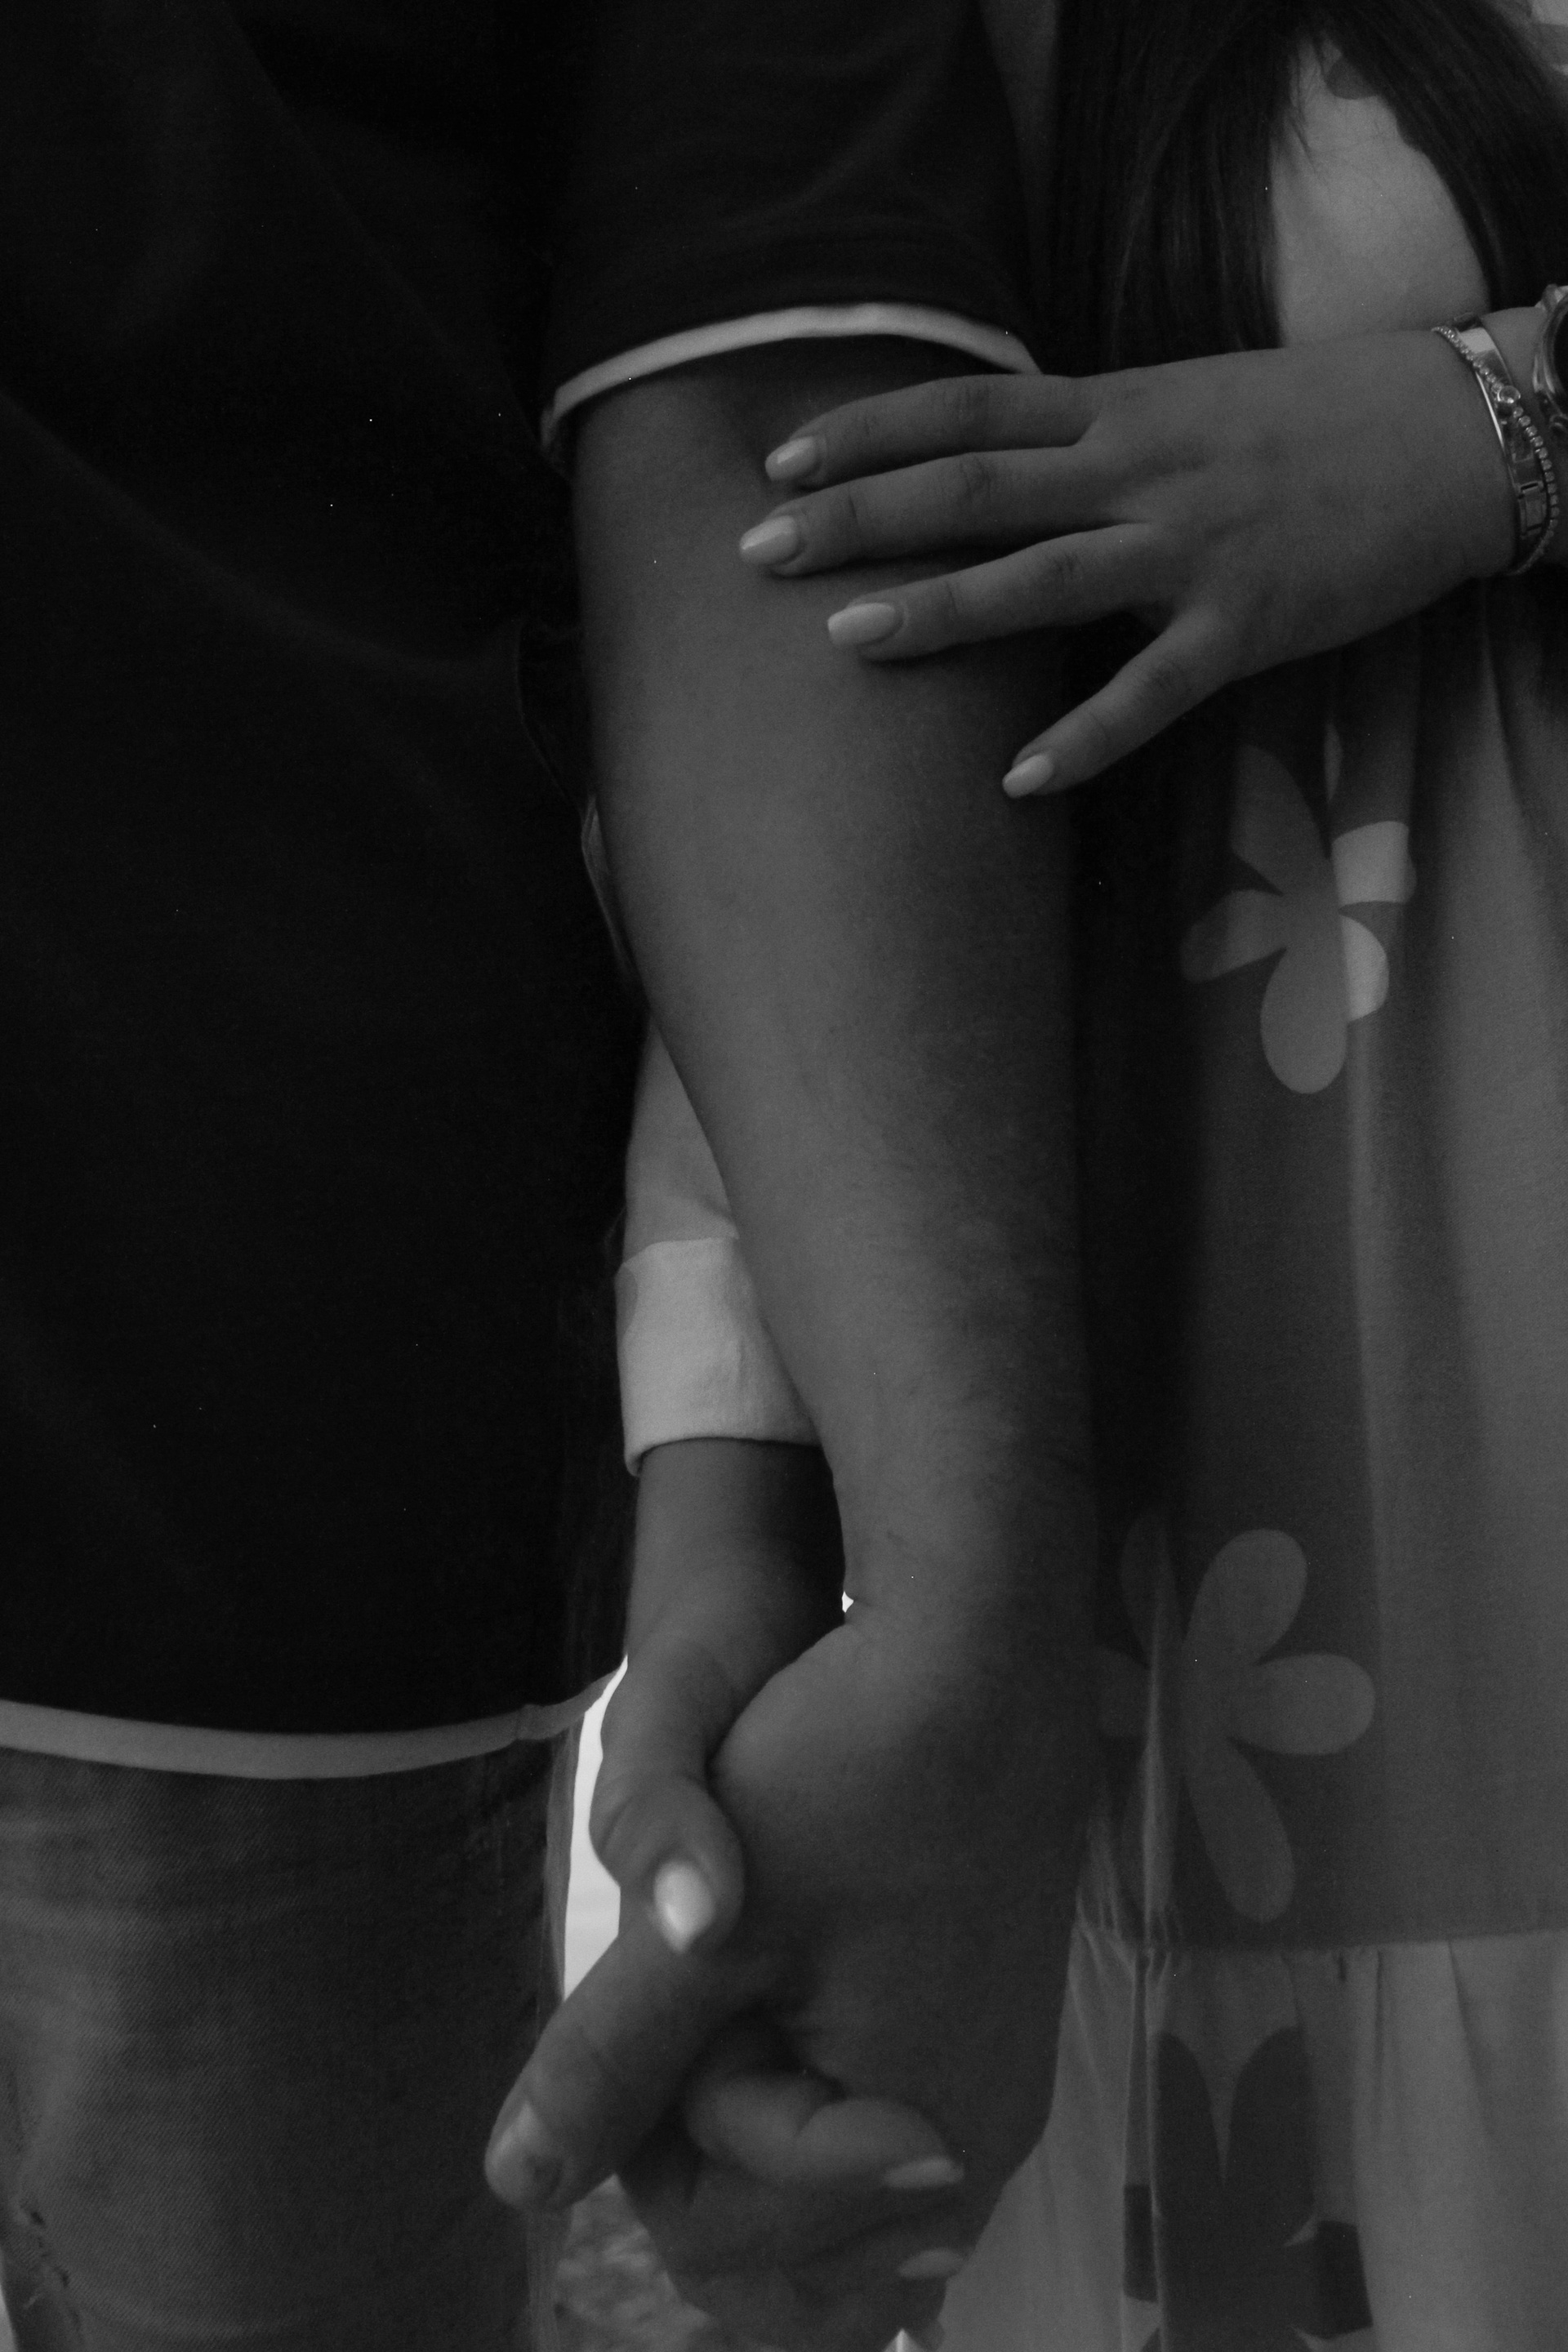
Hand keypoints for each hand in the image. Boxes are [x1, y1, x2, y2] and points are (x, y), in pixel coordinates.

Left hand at [488, 1457, 1094, 2346]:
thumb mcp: (705, 1924)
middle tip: (683, 2019)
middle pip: (796, 2263)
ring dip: (761, 2151)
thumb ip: (611, 2061)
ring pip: (851, 2224)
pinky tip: (777, 2038)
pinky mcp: (994, 2037)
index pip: (720, 2243)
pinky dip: (817, 2127)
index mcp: (907, 2149)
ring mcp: (993, 2094)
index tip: (652, 2005)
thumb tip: (514, 2185)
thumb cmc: (848, 1774)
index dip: (645, 2138)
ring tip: (719, 2019)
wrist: (987, 1651)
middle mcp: (972, 2150)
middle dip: (708, 2168)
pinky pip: (892, 2156)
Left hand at [737, 329, 1522, 789]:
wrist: (1447, 434)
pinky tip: (1018, 780)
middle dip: (859, 519)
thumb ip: (1080, 433)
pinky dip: (1084, 738)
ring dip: (939, 610)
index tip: (777, 458)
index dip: (866, 432)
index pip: (965, 410)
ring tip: (842, 640)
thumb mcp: (1176, 400)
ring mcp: (1189, 548)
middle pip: (972, 490)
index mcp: (1114, 407)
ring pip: (1042, 578)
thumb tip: (974, 464)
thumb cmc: (1299, 423)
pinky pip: (1150, 693)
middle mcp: (1136, 468)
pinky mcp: (1245, 625)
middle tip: (758, 551)